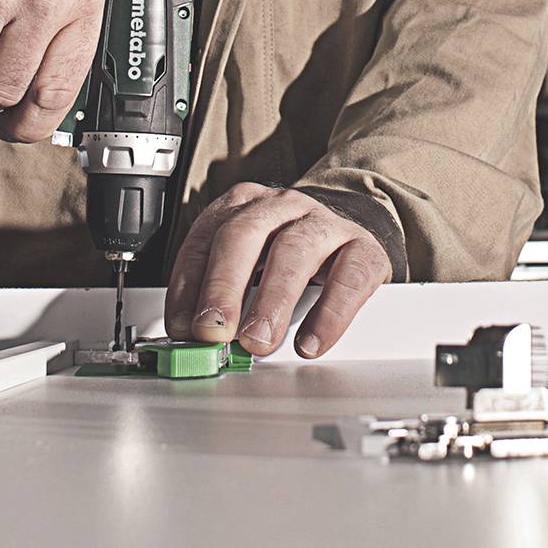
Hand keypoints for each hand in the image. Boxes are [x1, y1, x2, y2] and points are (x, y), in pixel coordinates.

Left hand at [165, 183, 392, 358]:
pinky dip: (328, 315)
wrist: (345, 235)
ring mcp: (324, 223)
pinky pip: (348, 277)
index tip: (184, 327)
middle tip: (214, 331)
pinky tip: (310, 342)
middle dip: (224, 287)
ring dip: (271, 301)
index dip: (189, 284)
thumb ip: (220, 296)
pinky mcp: (363, 248)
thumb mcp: (246, 265)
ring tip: (258, 341)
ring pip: (294, 251)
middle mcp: (280, 206)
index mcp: (242, 205)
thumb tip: (196, 341)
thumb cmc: (285, 255)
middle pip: (244, 235)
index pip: (205, 239)